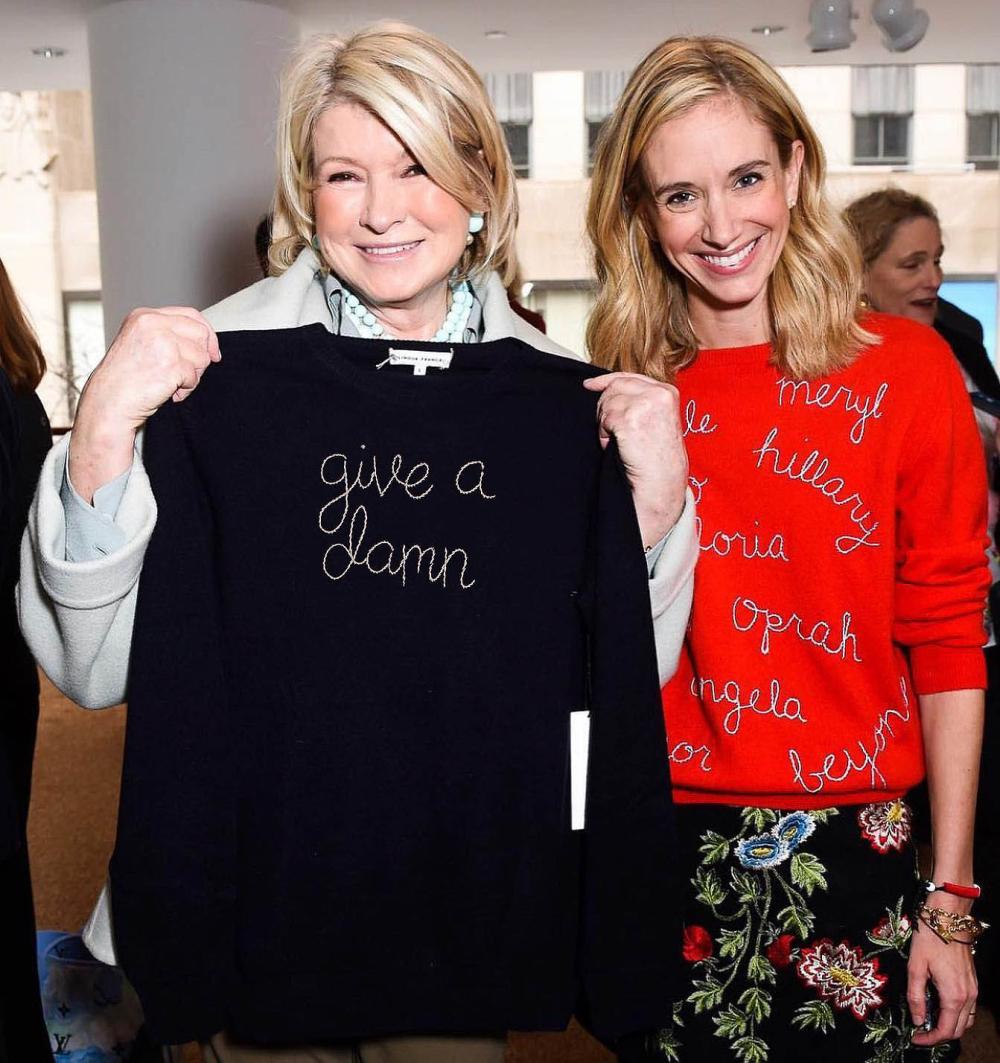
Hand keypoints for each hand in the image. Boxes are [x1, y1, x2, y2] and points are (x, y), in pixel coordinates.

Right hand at [69, 307, 220, 501]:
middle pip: (201, 335)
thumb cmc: (124, 379)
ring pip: (202, 357)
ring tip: (169, 384)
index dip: (207, 333)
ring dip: (191, 376)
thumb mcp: (142, 344)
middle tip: (183, 374)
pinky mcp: (171, 364)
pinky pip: (194, 378)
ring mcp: (162, 343)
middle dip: (200, 358)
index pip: (191, 315)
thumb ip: (169, 335)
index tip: (213, 352)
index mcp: (145, 316)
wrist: (108, 402)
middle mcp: (153, 324)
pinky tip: (167, 393)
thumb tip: (207, 342)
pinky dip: (185, 390)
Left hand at [583, 371, 687, 547]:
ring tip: (619, 441)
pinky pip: (604, 420)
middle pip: (614, 387)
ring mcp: (645, 405)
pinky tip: (615, 446)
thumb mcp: (655, 419)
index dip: (606, 380)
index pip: (629, 377)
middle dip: (605, 407)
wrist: (661, 480)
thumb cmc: (657, 456)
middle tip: (610, 429)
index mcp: (667, 391)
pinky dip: (604, 435)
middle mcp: (658, 394)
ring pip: (607, 403)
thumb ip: (639, 400)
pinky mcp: (630, 419)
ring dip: (605, 424)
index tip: (589, 384)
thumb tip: (605, 387)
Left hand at [907, 898, 977, 1045]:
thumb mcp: (915, 967)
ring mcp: (973, 989)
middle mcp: (968, 996)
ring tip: (928, 1019)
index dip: (930, 1039)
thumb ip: (915, 996)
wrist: (949, 918)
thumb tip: (917, 1019)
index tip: (915, 1037)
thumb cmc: (930, 939)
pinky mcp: (973, 982)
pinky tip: (938, 1005)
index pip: (946, 1030)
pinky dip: (955, 1014)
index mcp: (954, 995)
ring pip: (966, 1020)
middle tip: (919, 1031)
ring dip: (949, 1025)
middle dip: (939, 1035)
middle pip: (958, 1030)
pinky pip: (968, 1008)